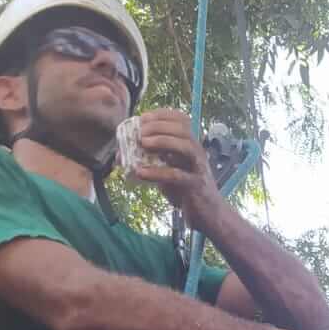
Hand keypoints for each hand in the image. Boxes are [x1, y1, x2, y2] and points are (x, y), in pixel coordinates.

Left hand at [128, 109, 222, 225]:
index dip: (162, 115)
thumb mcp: (166, 172)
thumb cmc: (186, 191)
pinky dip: (157, 172)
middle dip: (159, 126)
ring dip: (163, 141)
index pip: (181, 120)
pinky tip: (140, 172)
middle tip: (140, 131)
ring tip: (143, 143)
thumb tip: (120, 155)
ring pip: (186, 147)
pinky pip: (176, 176)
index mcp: (190, 145)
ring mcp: (197, 168)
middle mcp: (196, 153)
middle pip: (183, 129)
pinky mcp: (195, 186)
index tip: (143, 117)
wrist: (208, 214)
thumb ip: (149, 162)